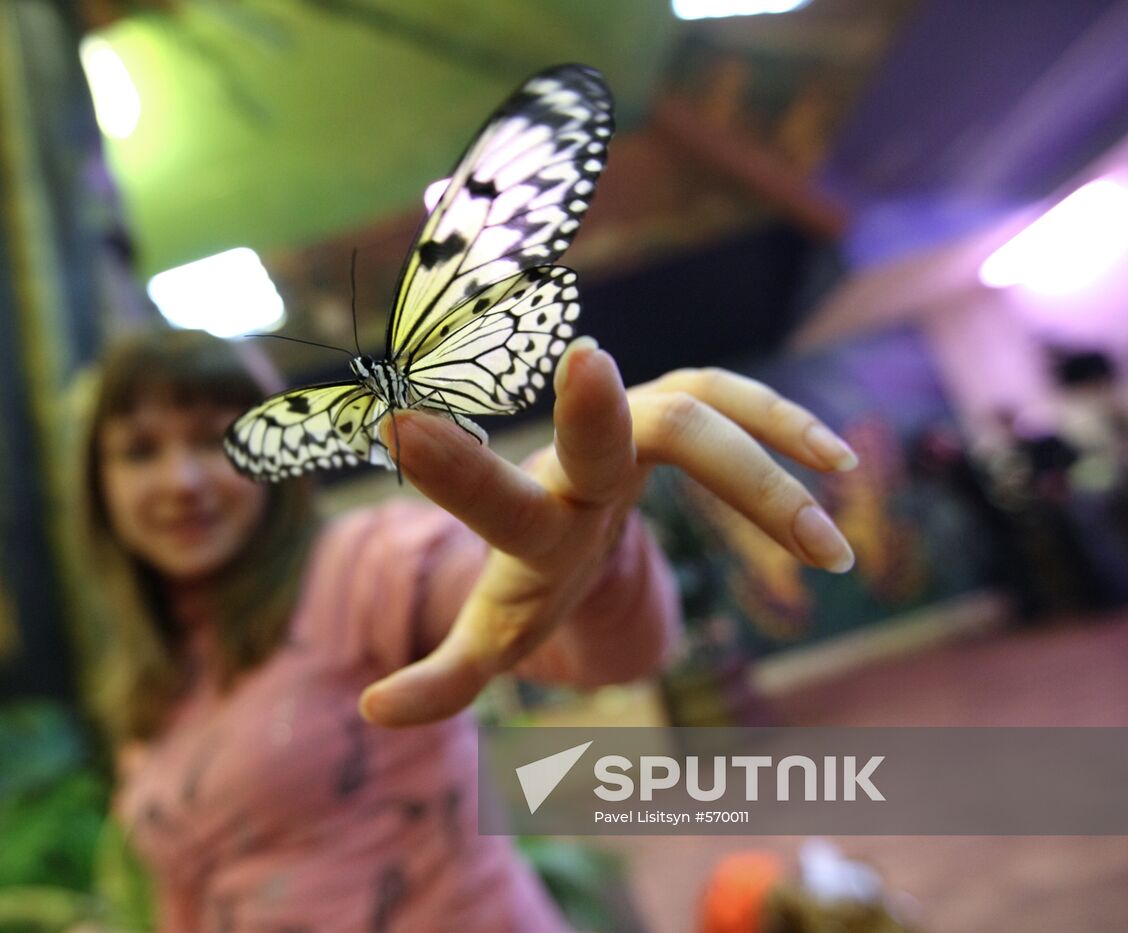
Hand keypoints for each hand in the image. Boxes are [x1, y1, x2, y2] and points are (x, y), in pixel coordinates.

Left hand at [357, 337, 857, 727]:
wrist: (586, 516)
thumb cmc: (540, 582)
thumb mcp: (500, 634)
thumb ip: (445, 676)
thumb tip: (372, 710)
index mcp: (530, 524)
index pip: (491, 501)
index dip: (454, 472)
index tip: (399, 427)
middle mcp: (575, 465)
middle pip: (589, 436)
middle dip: (587, 411)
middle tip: (584, 367)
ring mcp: (628, 423)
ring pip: (689, 418)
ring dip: (757, 481)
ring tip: (826, 554)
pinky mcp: (677, 401)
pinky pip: (732, 396)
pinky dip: (782, 424)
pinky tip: (835, 463)